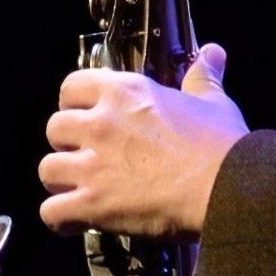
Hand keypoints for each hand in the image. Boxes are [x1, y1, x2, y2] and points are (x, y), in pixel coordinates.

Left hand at [39, 43, 246, 238]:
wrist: (228, 188)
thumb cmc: (221, 144)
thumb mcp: (212, 101)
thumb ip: (202, 76)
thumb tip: (212, 52)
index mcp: (125, 93)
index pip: (72, 87)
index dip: (75, 103)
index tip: (87, 116)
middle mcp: (101, 124)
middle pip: (54, 128)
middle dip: (67, 144)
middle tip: (88, 156)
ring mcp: (93, 165)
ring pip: (47, 170)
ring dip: (62, 182)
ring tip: (81, 190)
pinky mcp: (93, 204)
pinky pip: (51, 213)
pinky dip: (61, 220)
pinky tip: (76, 222)